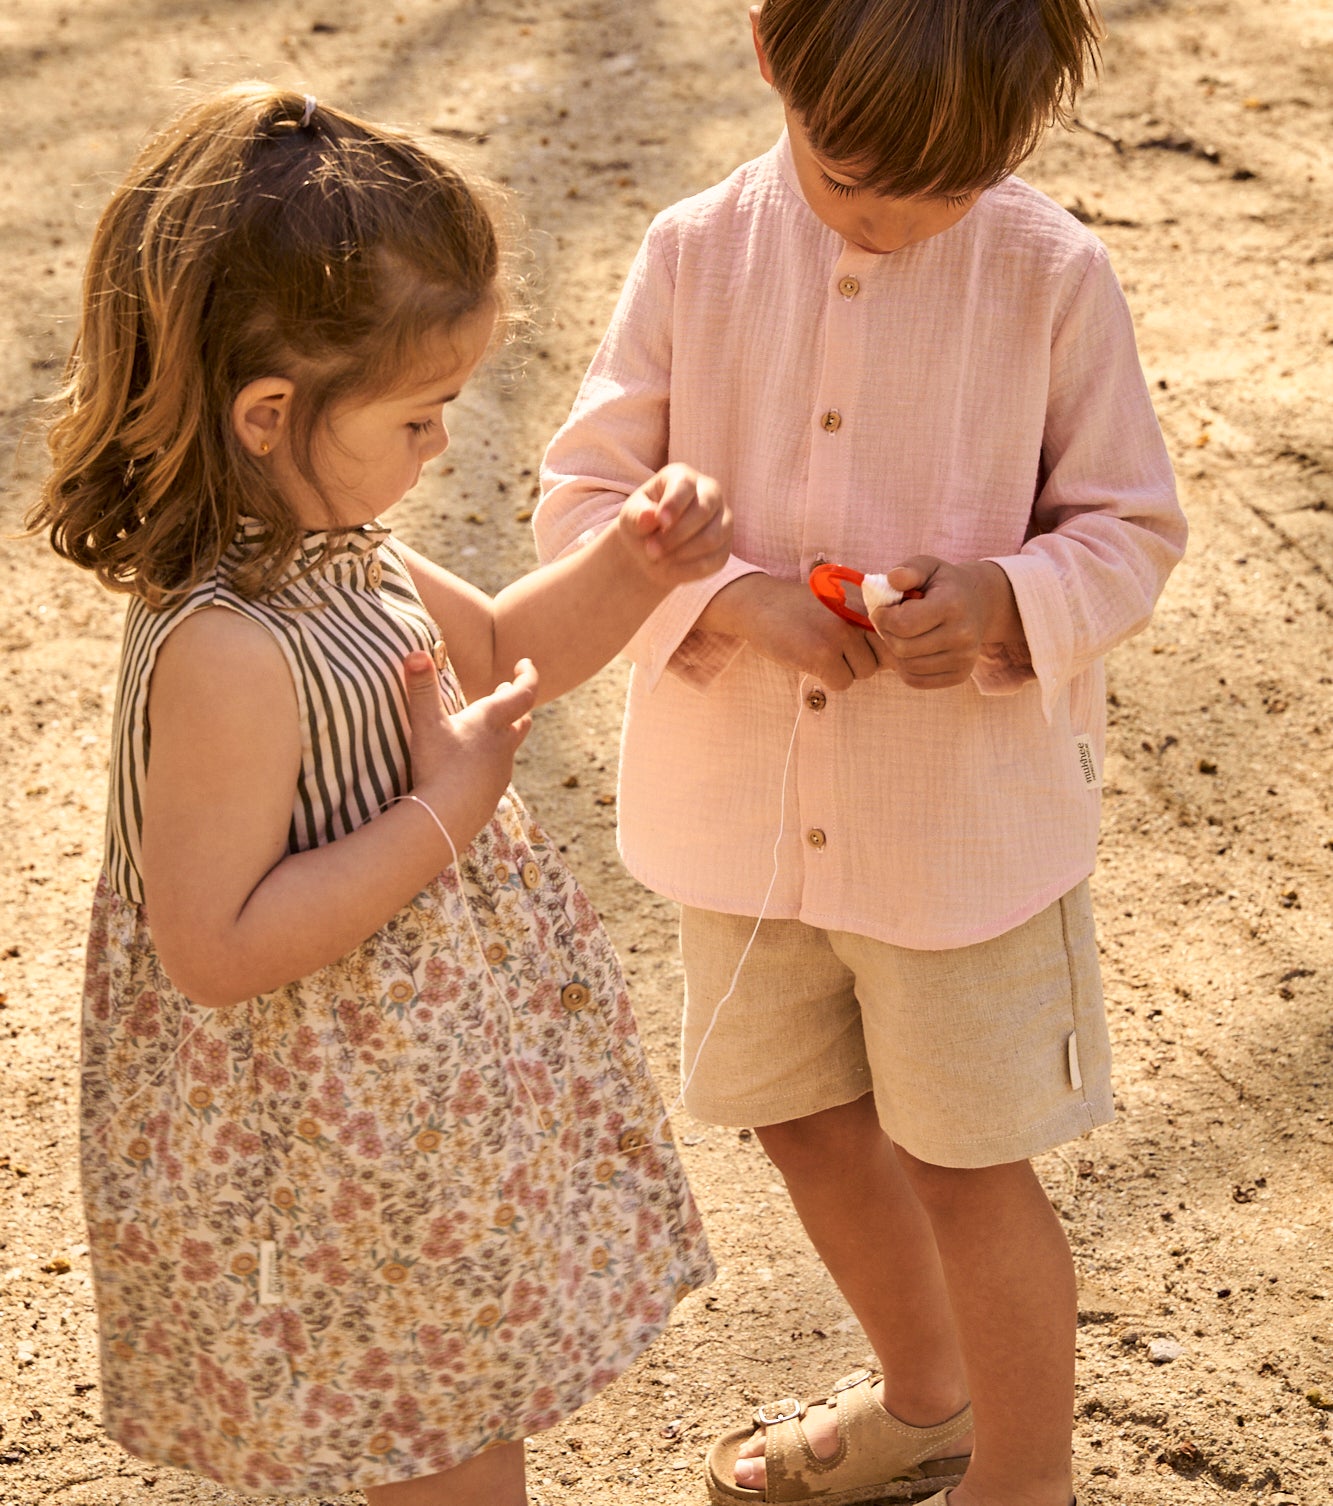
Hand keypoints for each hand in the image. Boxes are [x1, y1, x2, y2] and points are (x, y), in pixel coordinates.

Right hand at [403, 650, 537, 846]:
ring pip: (510, 745)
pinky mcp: (492, 793)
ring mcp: (500, 771)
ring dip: (504, 731)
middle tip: (507, 689)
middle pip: (521, 719)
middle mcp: (503, 744)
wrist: (446, 819)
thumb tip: (415, 653)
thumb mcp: (425, 724)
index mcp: (491, 721)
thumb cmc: (437, 767)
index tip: (525, 663)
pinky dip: (492, 758)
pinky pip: (497, 770)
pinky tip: (478, 765)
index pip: (524, 693)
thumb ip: (421, 688)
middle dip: (515, 701)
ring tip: (493, 726)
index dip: (528, 675)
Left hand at [617, 462, 732, 584]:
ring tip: (657, 560)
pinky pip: (713, 561)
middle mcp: (710, 493)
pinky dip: (689, 570)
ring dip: (682, 554)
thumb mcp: (631, 516)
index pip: (685, 485)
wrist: (652, 547)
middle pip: (703, 511)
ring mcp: (723, 520)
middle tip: (650, 550)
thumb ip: (637, 515)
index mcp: (683, 477)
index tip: (660, 522)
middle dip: (676, 534)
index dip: (674, 504)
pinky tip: (669, 571)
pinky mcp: (725, 548)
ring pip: (712, 538)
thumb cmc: (641, 523)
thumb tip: (649, 516)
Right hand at [699, 573, 886, 690]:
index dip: (882, 650)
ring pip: (863, 673)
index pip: (895, 637)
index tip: (859, 647)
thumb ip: (868, 625)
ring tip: (820, 651)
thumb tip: (899, 661)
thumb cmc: (802, 610)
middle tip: (834, 649)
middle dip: (861, 661)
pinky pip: (841, 683)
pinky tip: (810, 660)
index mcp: (864, 603)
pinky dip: (827, 679)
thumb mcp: (840, 606)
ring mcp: (840, 635)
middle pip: (881, 660)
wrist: (760, 604)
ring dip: (843, 670)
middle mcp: (857, 616)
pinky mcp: (822, 654)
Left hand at [869, 556, 1020, 689]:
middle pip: (902, 648)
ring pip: (906, 667)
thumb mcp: (928, 567)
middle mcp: (962, 635)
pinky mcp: (960, 675)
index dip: (882, 617)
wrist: (979, 604)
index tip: (881, 610)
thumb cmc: (945, 584)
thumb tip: (893, 579)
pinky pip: (916, 681)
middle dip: (887, 634)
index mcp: (952, 605)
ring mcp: (964, 659)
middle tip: (890, 622)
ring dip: (895, 651)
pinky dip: (905, 668)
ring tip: (903, 634)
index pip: (902, 623)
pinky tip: (912, 650)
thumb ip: (909, 570)